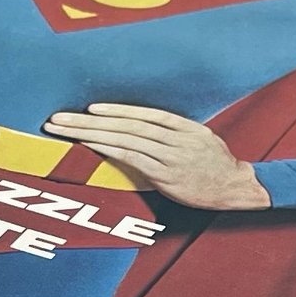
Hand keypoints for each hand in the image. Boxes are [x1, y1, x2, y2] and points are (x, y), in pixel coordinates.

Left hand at [42, 103, 270, 210]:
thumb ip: (172, 132)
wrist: (237, 188)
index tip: (89, 108)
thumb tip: (140, 129)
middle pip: (125, 124)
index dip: (115, 110)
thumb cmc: (215, 164)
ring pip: (124, 139)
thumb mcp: (200, 139)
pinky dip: (110, 150)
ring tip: (64, 130)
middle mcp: (175, 137)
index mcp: (184, 126)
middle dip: (88, 120)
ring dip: (90, 134)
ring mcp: (171, 156)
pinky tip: (90, 146)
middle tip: (58, 118)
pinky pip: (133, 159)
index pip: (143, 114)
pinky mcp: (167, 176)